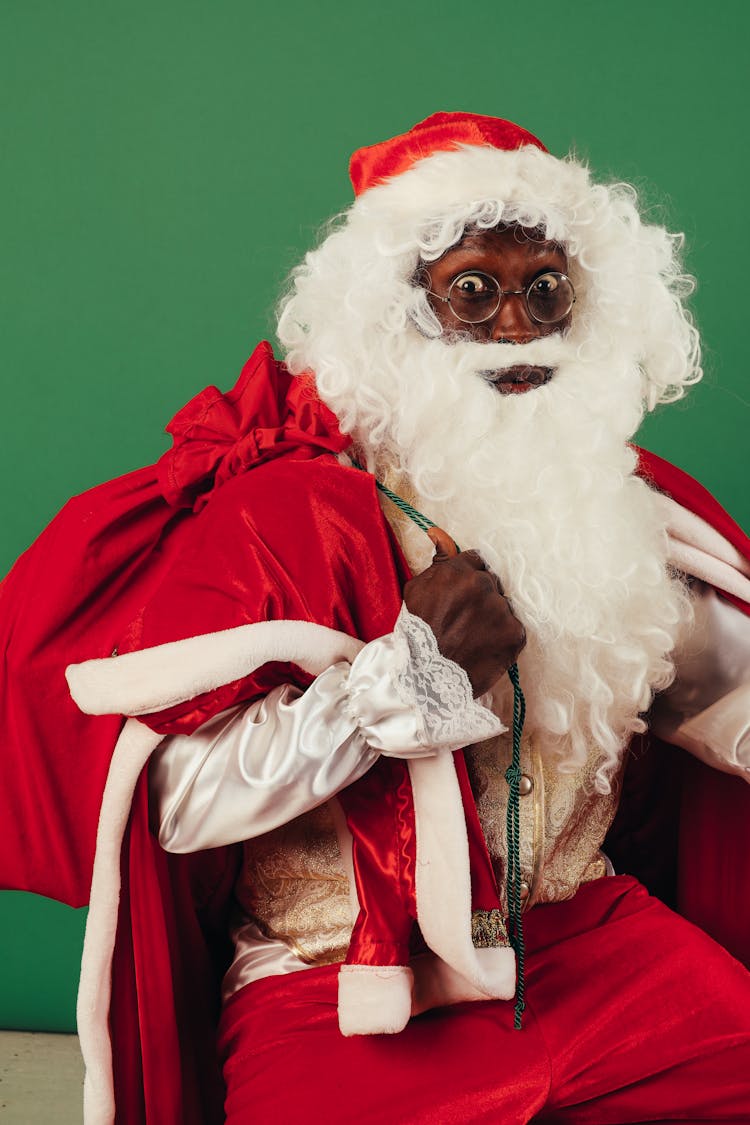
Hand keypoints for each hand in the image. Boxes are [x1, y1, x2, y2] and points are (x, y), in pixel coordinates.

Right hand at [403, 544, 525, 696]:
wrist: (425, 677)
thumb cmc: (417, 632)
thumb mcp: (418, 590)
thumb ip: (437, 560)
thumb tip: (439, 532)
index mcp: (461, 572)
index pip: (476, 563)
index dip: (466, 580)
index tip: (459, 598)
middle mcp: (485, 586)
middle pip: (491, 584)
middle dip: (480, 598)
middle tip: (463, 620)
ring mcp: (502, 611)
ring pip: (503, 607)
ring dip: (492, 618)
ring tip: (471, 637)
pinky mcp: (515, 636)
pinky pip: (514, 629)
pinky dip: (502, 638)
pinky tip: (484, 647)